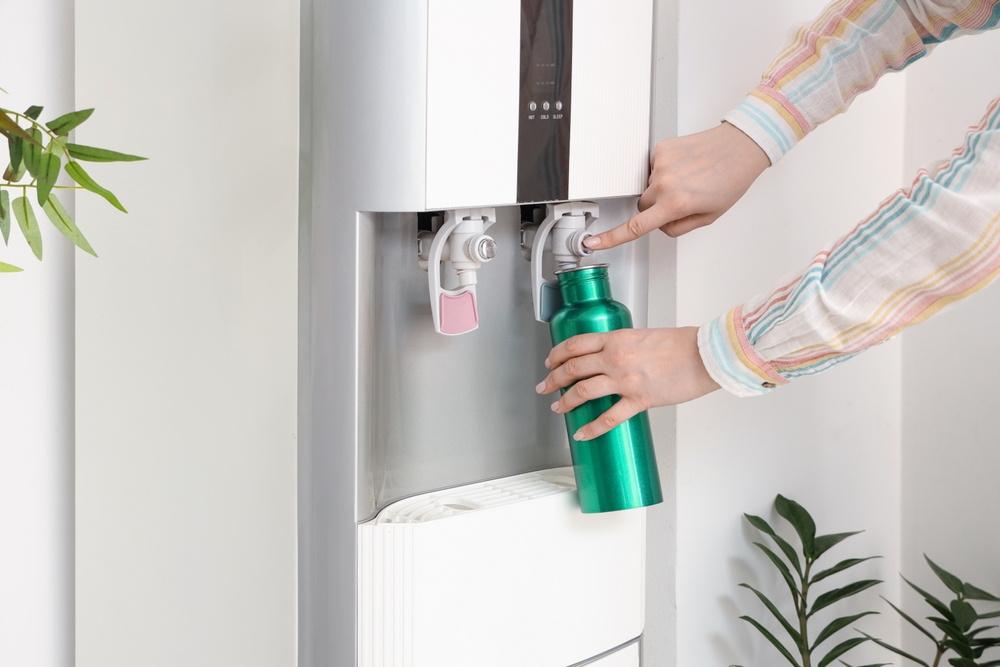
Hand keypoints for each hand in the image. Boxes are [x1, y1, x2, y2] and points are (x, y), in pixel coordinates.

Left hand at [536, 327, 719, 440]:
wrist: (705, 355)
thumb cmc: (683, 344)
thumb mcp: (645, 336)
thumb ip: (625, 345)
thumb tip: (613, 355)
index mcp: (616, 339)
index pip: (576, 345)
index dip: (557, 354)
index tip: (550, 362)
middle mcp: (615, 358)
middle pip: (573, 368)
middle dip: (554, 379)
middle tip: (545, 386)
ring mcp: (625, 380)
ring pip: (583, 391)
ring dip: (566, 401)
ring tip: (558, 407)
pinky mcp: (639, 400)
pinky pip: (608, 418)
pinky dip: (591, 428)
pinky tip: (582, 433)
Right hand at [583, 122, 768, 249]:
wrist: (741, 146)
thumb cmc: (731, 180)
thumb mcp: (709, 216)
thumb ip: (679, 227)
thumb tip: (660, 224)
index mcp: (677, 204)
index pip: (636, 226)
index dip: (612, 237)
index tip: (594, 242)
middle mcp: (665, 183)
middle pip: (642, 205)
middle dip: (656, 208)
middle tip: (681, 200)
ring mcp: (661, 163)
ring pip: (648, 186)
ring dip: (662, 187)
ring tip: (688, 179)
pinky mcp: (661, 149)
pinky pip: (653, 168)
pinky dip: (666, 170)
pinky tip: (684, 166)